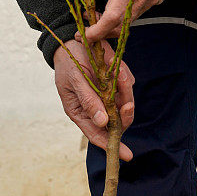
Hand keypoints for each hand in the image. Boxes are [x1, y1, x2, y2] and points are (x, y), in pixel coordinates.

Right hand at [54, 40, 134, 161]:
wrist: (72, 40)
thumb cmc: (68, 62)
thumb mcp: (75, 80)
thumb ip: (88, 100)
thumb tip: (101, 122)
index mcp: (81, 113)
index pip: (97, 135)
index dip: (112, 146)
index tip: (126, 155)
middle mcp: (96, 108)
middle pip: (117, 122)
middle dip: (124, 114)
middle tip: (128, 103)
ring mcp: (107, 96)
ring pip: (124, 104)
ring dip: (125, 91)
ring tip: (119, 72)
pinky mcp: (115, 84)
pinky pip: (126, 87)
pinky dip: (124, 78)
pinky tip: (115, 65)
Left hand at [66, 0, 166, 41]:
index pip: (111, 18)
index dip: (96, 31)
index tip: (83, 35)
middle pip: (119, 26)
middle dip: (100, 29)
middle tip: (84, 25)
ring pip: (127, 20)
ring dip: (109, 19)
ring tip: (93, 7)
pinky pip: (136, 10)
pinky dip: (121, 9)